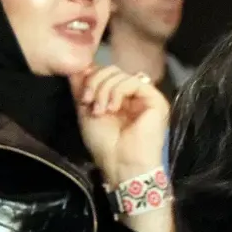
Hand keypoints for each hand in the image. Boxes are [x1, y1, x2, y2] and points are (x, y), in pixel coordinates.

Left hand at [70, 67, 168, 182]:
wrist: (121, 164)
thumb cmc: (105, 145)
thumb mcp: (85, 111)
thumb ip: (82, 89)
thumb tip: (76, 67)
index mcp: (120, 98)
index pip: (106, 74)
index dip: (91, 78)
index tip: (82, 98)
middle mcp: (134, 95)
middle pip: (113, 70)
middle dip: (95, 82)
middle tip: (89, 102)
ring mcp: (146, 97)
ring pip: (121, 74)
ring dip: (104, 90)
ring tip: (100, 111)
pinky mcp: (155, 100)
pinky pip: (132, 81)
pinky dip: (117, 91)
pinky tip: (113, 108)